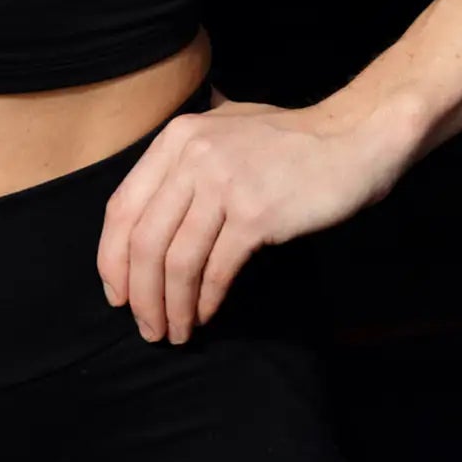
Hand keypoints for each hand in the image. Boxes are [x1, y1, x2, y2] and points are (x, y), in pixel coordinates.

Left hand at [96, 86, 410, 344]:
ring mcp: (223, 183)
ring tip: (173, 332)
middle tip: (145, 327)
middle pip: (143, 240)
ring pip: (175, 260)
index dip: (112, 257)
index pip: (122, 205)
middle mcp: (192, 156)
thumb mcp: (222, 130)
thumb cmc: (287, 141)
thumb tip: (147, 211)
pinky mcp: (255, 214)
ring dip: (170, 306)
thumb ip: (184, 159)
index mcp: (176, 138)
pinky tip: (205, 316)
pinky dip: (205, 301)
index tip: (116, 292)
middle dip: (138, 293)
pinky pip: (216, 270)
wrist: (350, 138)